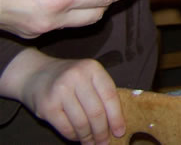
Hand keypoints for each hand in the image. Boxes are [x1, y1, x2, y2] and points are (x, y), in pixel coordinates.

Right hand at [7, 50, 123, 143]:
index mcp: (92, 68)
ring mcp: (60, 91)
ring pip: (81, 122)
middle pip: (96, 111)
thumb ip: (101, 93)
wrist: (35, 74)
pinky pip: (66, 127)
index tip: (120, 132)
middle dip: (102, 131)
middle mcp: (77, 77)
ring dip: (88, 137)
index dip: (116, 117)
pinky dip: (74, 136)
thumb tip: (116, 123)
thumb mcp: (88, 76)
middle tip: (105, 142)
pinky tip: (78, 137)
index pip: (110, 96)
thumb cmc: (69, 78)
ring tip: (92, 143)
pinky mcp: (47, 106)